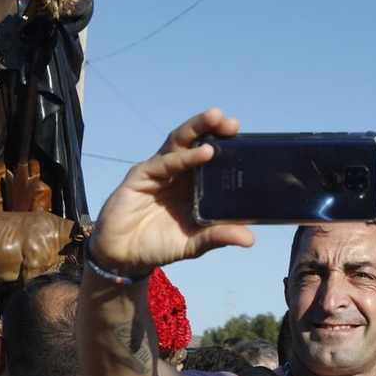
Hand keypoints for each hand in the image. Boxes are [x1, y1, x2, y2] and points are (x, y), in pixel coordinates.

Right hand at [89, 108, 254, 275]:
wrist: (124, 256)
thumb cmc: (160, 244)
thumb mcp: (194, 242)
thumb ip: (218, 236)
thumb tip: (250, 239)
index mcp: (195, 184)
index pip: (214, 157)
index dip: (229, 145)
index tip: (251, 139)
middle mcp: (179, 172)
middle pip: (197, 142)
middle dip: (214, 128)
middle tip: (233, 122)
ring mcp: (161, 171)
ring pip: (179, 143)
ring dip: (198, 128)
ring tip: (217, 119)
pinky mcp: (141, 175)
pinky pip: (165, 162)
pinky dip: (184, 157)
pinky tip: (203, 153)